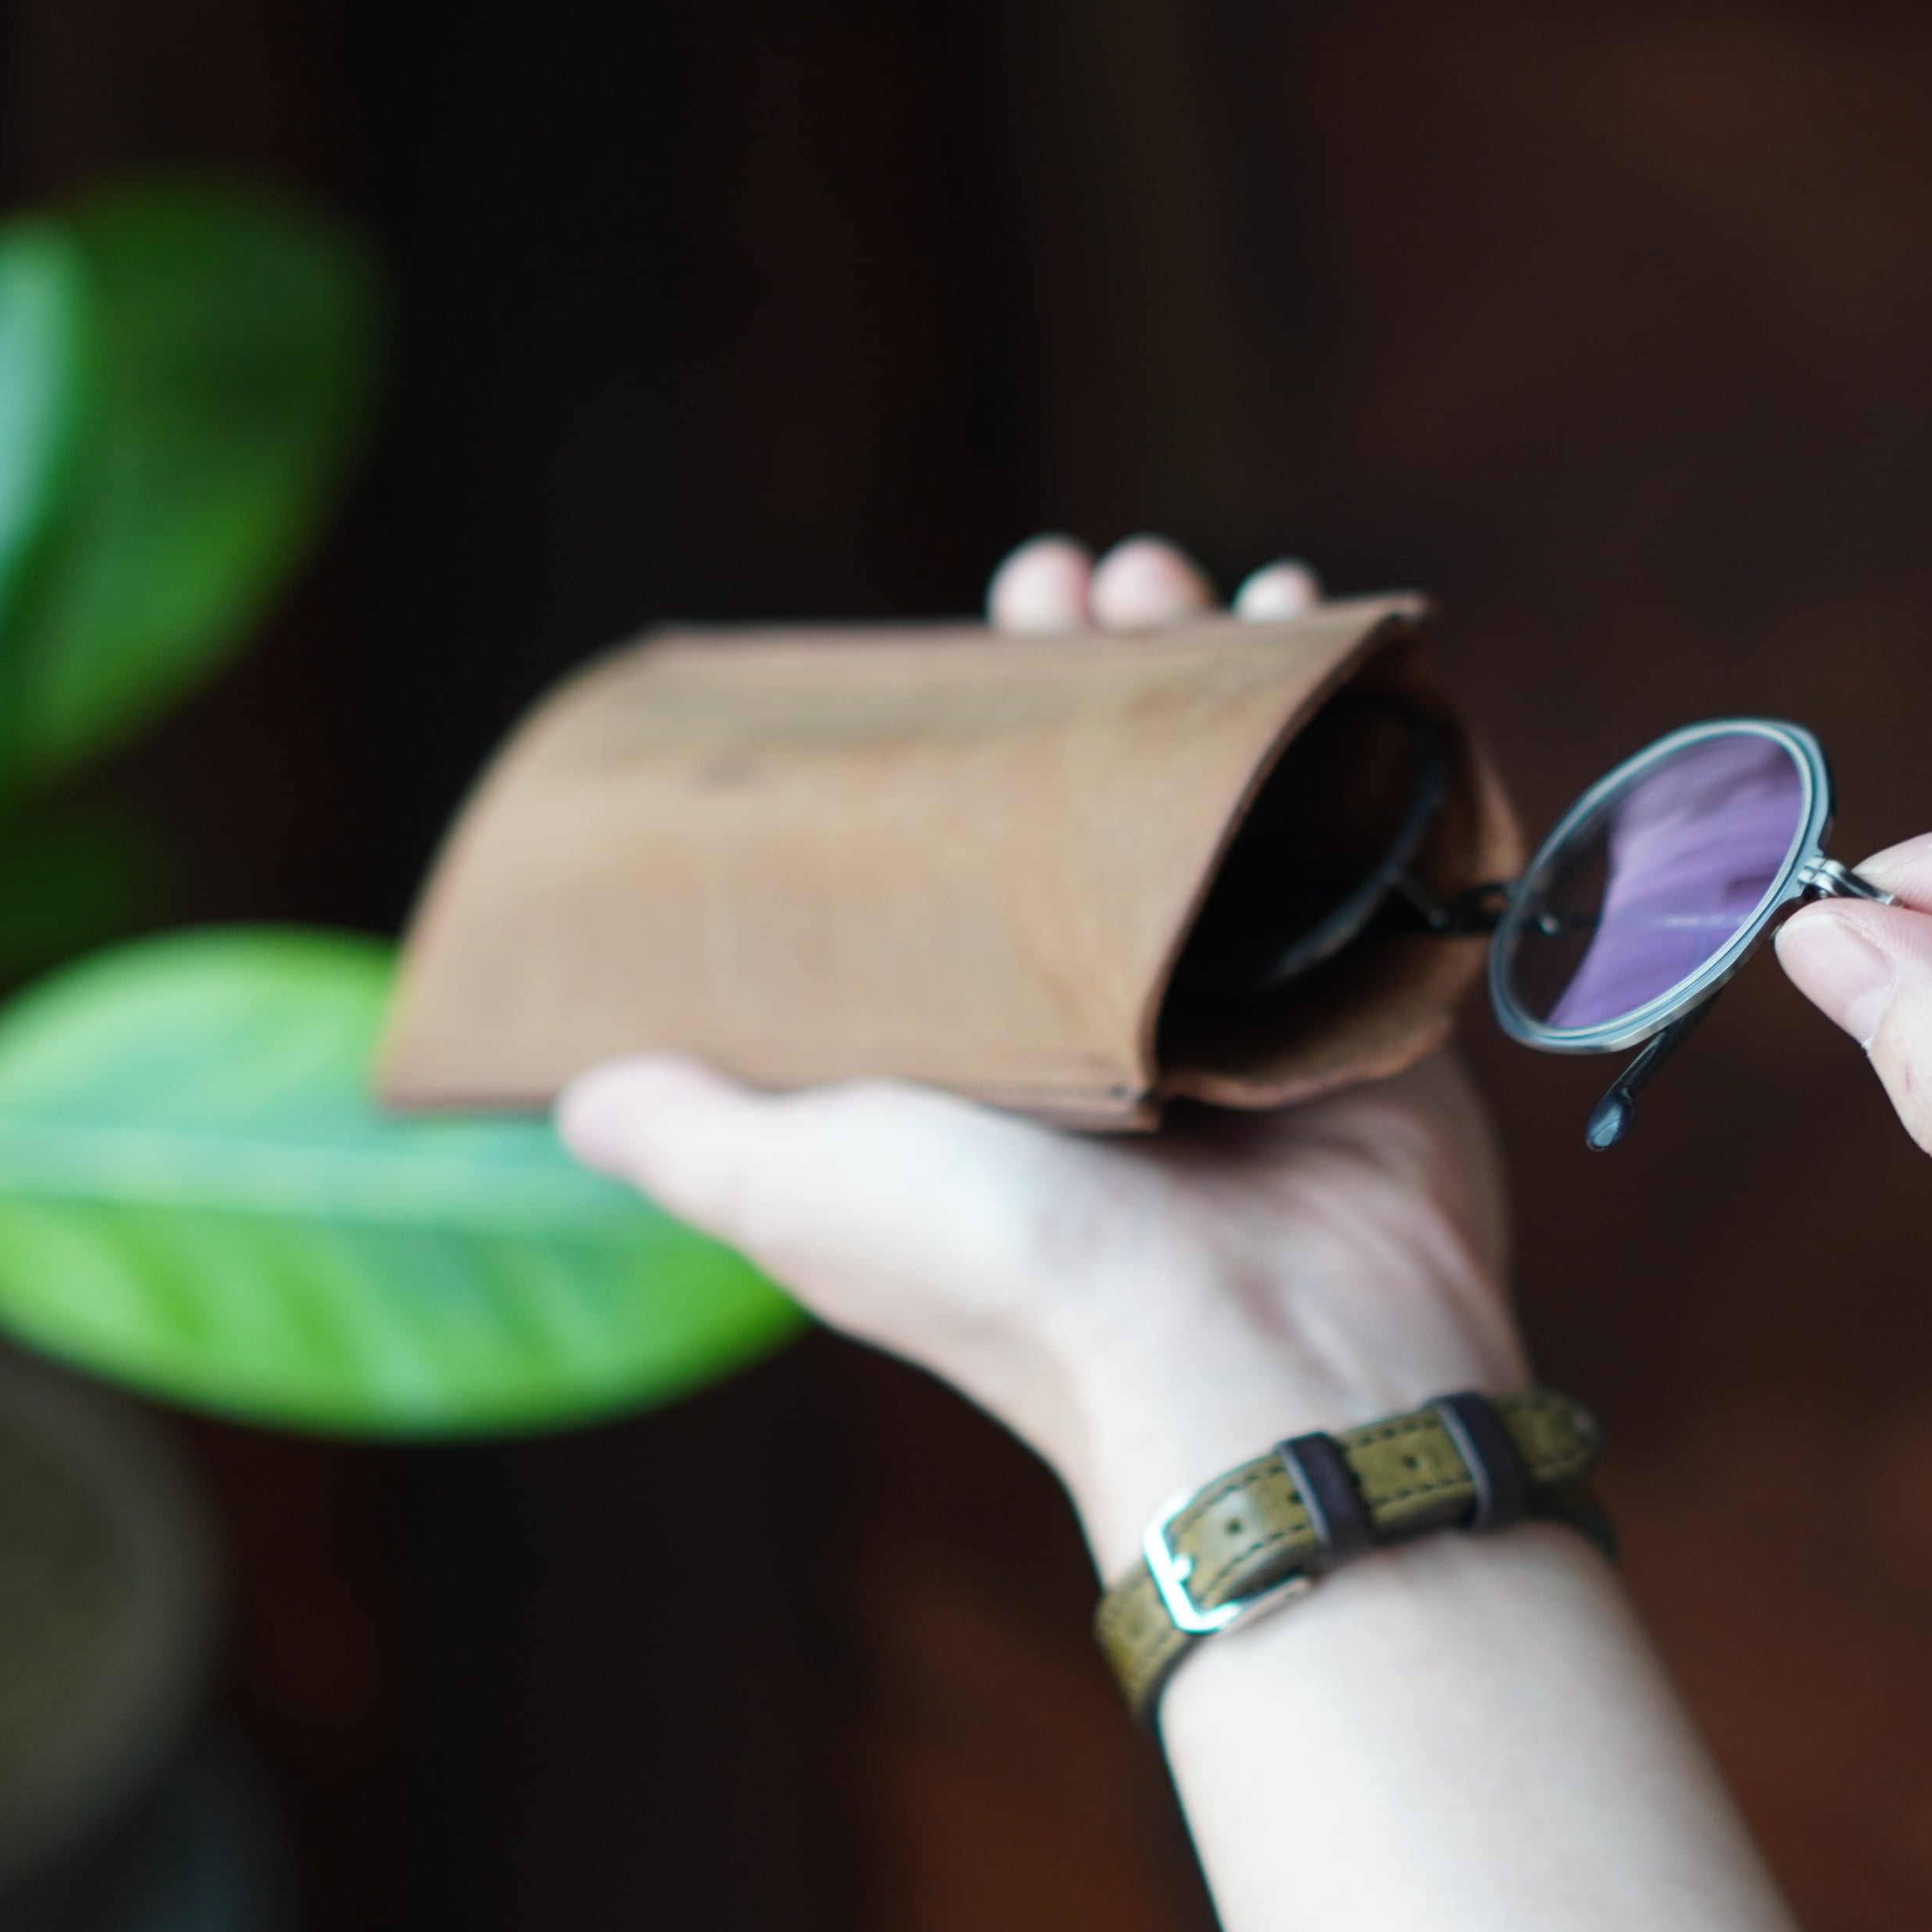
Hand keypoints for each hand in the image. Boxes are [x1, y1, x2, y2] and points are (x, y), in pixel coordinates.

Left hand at [557, 535, 1518, 1571]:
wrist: (1253, 1354)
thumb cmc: (1009, 1268)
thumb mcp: (797, 1189)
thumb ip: (691, 1133)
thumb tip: (568, 1090)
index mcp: (992, 1042)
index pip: (968, 845)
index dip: (964, 729)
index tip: (953, 637)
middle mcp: (1122, 1008)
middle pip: (1103, 797)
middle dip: (1085, 667)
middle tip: (1064, 579)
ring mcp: (1254, 988)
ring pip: (1227, 790)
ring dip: (1206, 667)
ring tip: (1172, 577)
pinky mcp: (1364, 979)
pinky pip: (1361, 817)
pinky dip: (1343, 721)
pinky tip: (1315, 622)